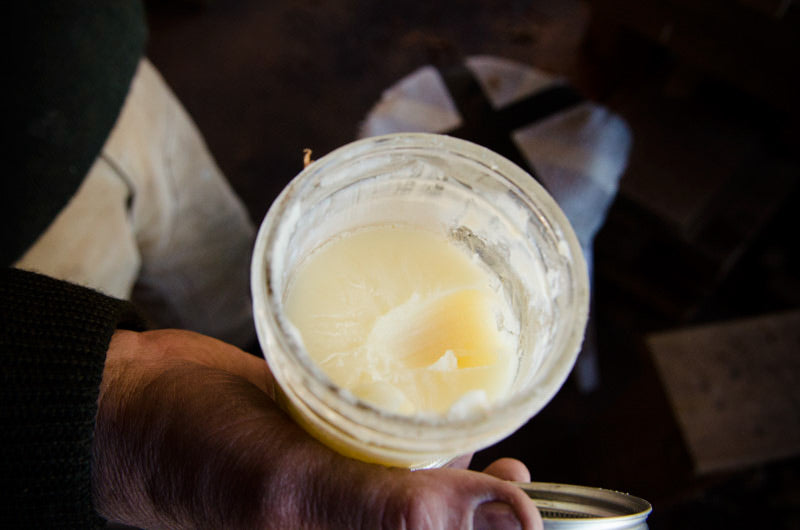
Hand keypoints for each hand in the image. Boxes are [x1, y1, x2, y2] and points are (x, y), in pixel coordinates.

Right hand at [93, 329, 542, 528]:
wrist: (140, 400)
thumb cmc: (194, 453)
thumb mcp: (293, 491)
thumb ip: (393, 512)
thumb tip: (511, 520)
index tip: (520, 503)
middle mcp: (346, 526)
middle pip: (436, 523)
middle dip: (478, 504)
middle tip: (510, 471)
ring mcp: (341, 486)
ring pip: (419, 481)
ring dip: (458, 462)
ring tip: (491, 442)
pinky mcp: (334, 446)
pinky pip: (391, 443)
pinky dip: (419, 427)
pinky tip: (439, 407)